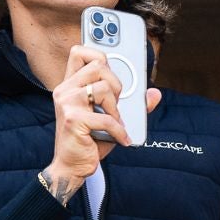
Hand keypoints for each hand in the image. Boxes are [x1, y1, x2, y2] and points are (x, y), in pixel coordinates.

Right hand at [41, 45, 162, 199]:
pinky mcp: (73, 120)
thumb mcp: (112, 118)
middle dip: (116, 83)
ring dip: (116, 108)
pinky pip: (107, 118)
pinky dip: (119, 131)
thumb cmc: (89, 141)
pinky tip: (121, 139)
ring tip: (115, 122)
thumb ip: (131, 104)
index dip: (98, 54)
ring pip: (104, 87)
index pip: (79, 52)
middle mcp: (65, 90)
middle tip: (116, 104)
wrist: (71, 167)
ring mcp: (67, 103)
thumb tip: (155, 94)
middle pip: (98, 65)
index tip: (111, 69)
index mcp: (70, 85)